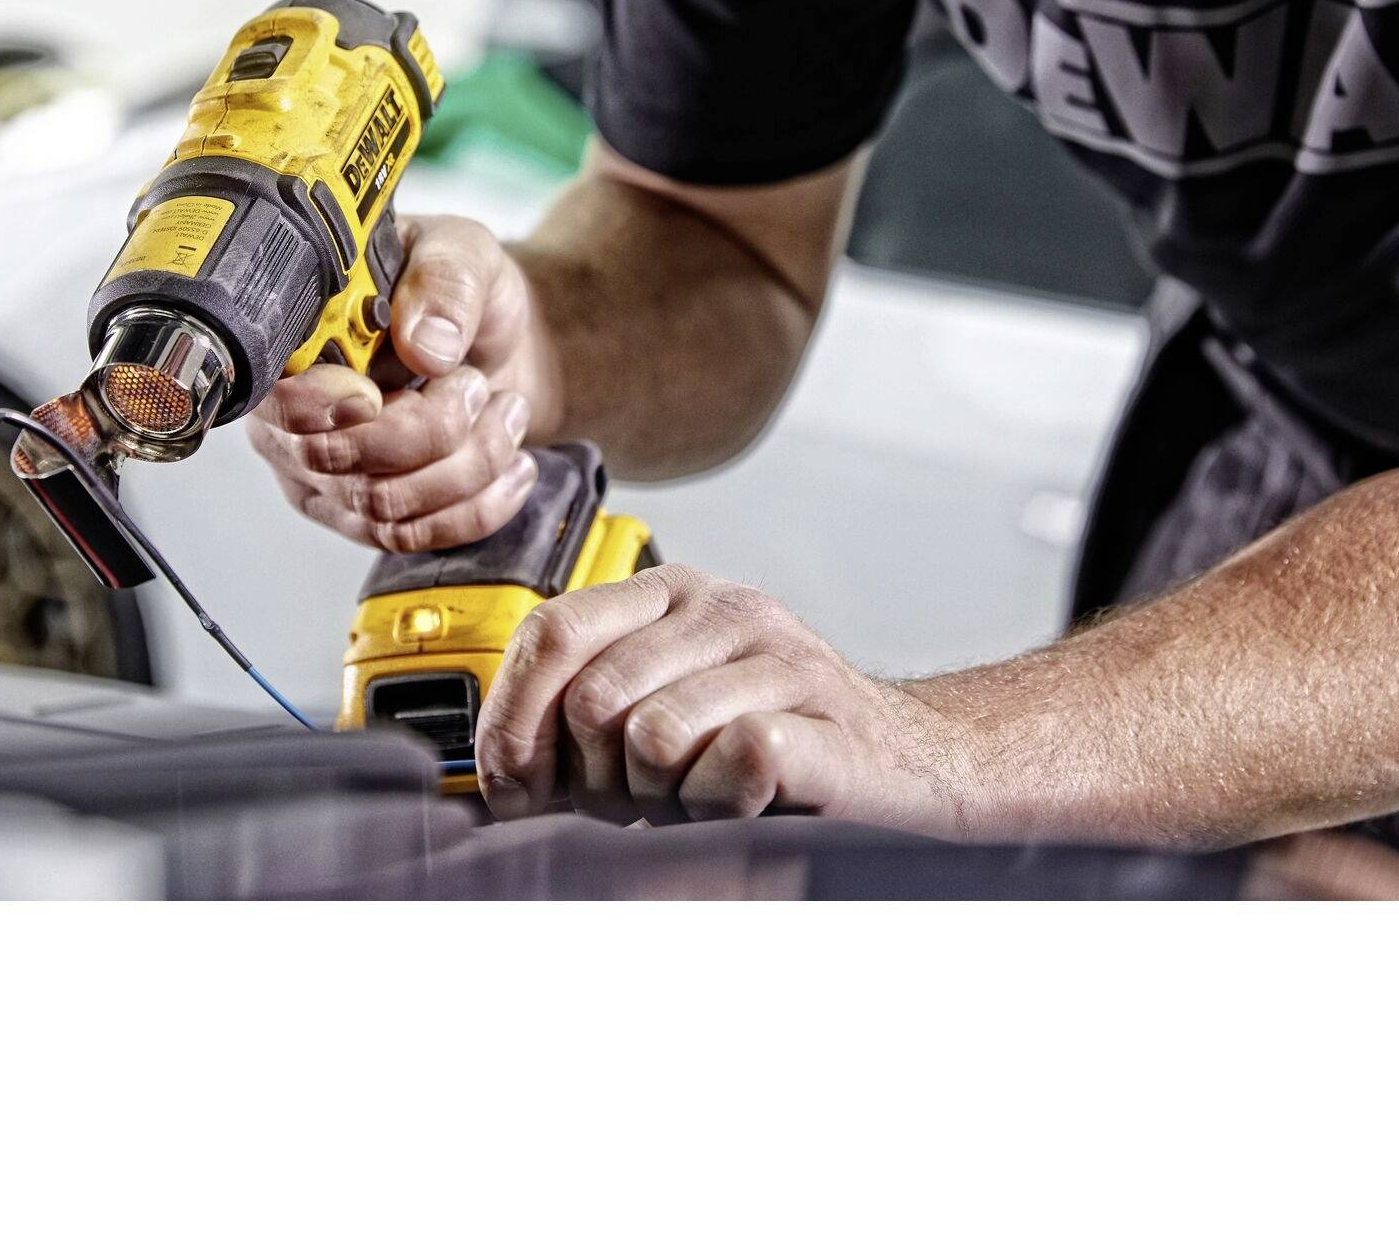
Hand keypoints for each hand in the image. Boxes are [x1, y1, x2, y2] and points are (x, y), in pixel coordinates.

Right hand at [245, 214, 549, 552]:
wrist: (507, 346)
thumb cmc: (464, 295)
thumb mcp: (463, 254)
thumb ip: (444, 281)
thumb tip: (424, 343)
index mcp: (296, 344)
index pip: (275, 400)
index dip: (321, 407)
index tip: (380, 393)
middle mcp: (295, 418)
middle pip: (335, 463)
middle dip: (428, 429)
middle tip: (474, 382)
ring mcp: (330, 477)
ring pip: (384, 508)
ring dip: (467, 463)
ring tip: (504, 411)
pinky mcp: (373, 519)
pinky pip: (415, 539)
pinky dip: (480, 506)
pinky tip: (513, 466)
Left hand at [474, 564, 969, 829]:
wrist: (907, 767)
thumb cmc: (766, 748)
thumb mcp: (660, 712)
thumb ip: (579, 716)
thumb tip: (491, 772)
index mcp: (668, 593)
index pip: (551, 629)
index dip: (513, 720)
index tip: (513, 786)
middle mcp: (721, 607)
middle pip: (591, 698)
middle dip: (592, 781)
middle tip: (633, 806)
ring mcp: (777, 655)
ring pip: (652, 735)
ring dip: (659, 799)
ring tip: (692, 801)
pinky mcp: (822, 715)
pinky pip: (730, 761)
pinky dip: (720, 803)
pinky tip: (741, 803)